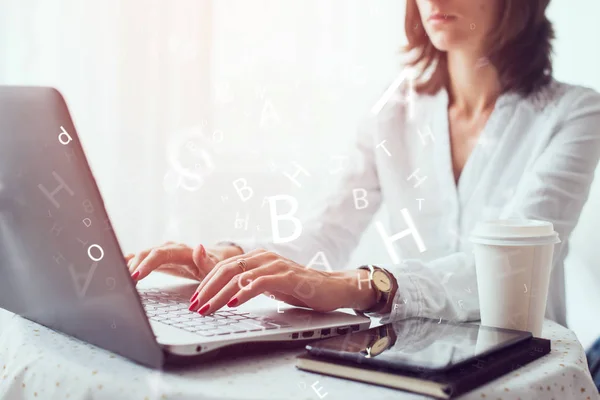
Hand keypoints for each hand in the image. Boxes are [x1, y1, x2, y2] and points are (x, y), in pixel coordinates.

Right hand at [126, 242, 219, 281]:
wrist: (213, 259)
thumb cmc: (213, 266)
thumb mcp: (214, 267)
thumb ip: (206, 261)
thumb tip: (199, 247)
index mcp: (182, 251)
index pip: (160, 254)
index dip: (146, 264)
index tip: (135, 275)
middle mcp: (170, 249)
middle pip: (146, 254)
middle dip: (133, 266)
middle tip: (123, 281)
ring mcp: (162, 252)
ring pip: (141, 255)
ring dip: (128, 265)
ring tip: (118, 278)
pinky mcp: (158, 258)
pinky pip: (141, 258)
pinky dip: (129, 262)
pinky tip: (118, 267)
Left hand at [187, 248, 377, 314]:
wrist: (332, 288)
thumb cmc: (300, 288)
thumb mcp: (269, 285)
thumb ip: (249, 283)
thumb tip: (226, 292)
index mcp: (257, 257)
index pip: (224, 266)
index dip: (206, 283)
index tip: (194, 300)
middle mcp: (264, 257)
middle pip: (227, 269)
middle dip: (207, 289)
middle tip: (195, 306)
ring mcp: (276, 265)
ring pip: (239, 276)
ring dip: (220, 294)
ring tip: (208, 309)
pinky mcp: (288, 277)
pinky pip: (260, 283)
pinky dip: (244, 293)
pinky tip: (233, 304)